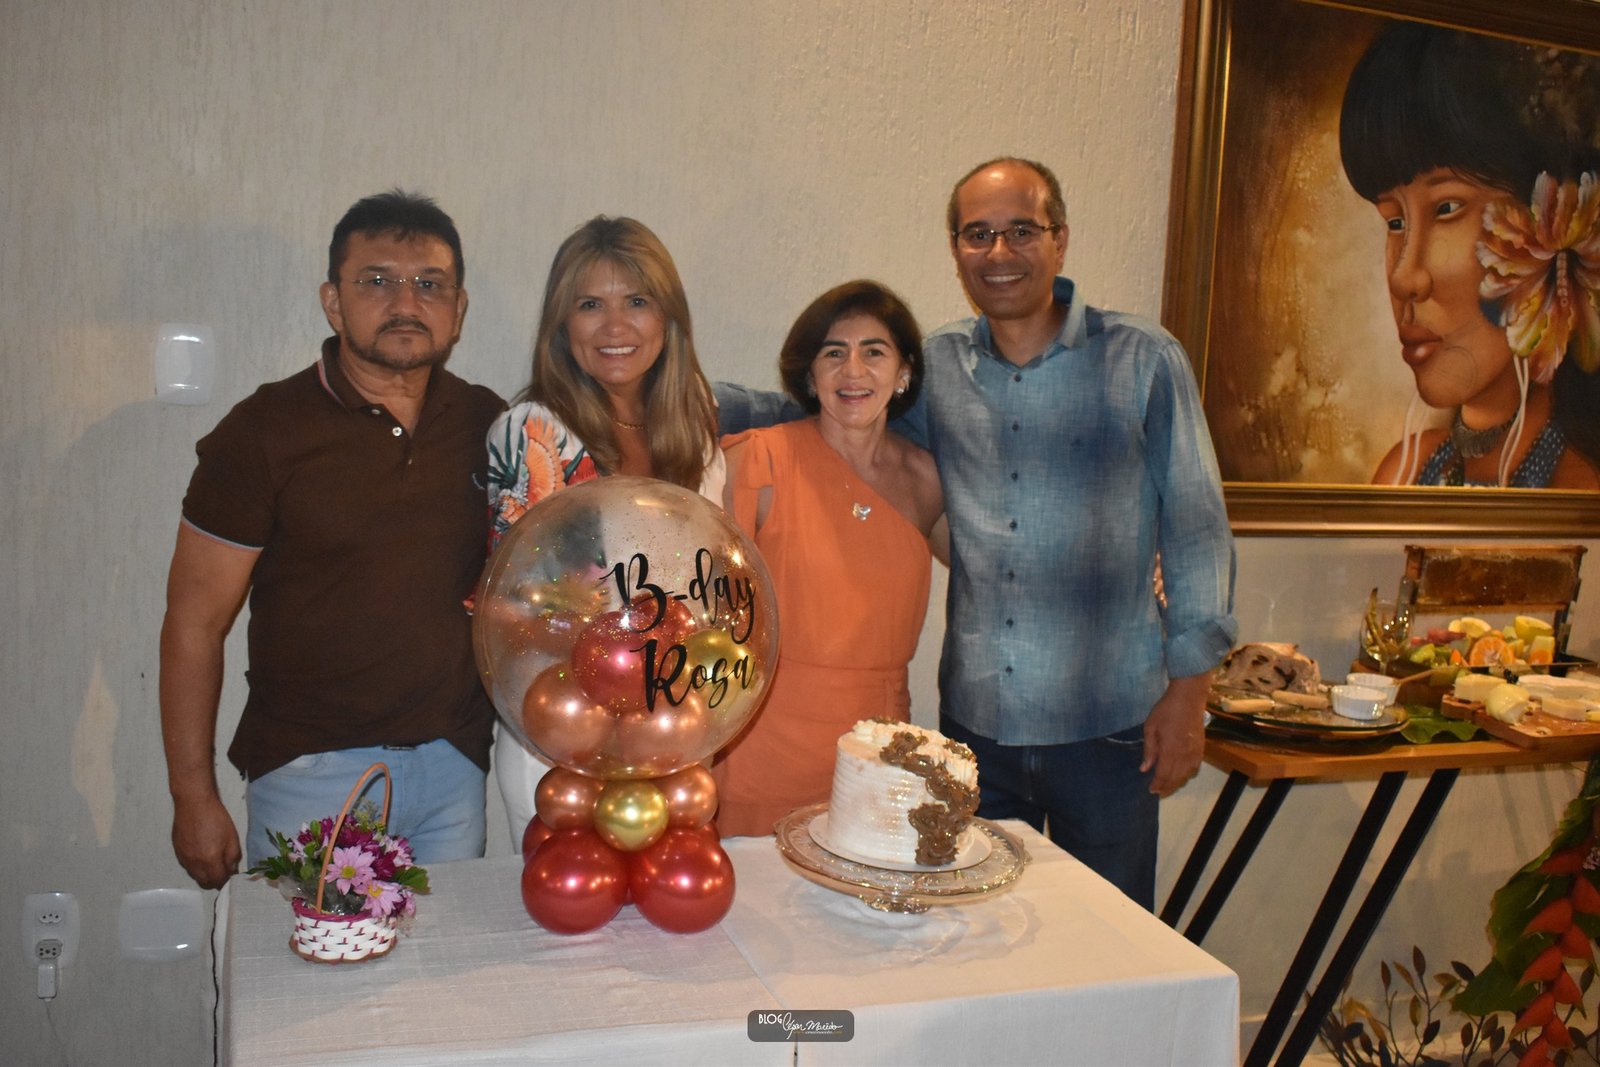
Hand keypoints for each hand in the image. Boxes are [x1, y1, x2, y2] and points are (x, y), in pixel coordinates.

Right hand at [172, 794, 241, 889]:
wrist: (193, 804)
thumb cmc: (216, 818)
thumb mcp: (232, 837)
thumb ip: (233, 857)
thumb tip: (232, 871)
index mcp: (209, 861)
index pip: (218, 881)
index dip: (226, 881)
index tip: (231, 876)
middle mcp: (194, 864)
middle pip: (205, 882)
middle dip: (215, 880)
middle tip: (223, 870)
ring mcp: (183, 859)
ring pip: (195, 875)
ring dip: (205, 874)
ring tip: (212, 861)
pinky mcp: (177, 852)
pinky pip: (187, 866)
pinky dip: (196, 866)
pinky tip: (201, 853)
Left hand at [1140, 674, 1209, 796]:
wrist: (1188, 698)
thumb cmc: (1165, 711)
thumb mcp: (1150, 728)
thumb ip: (1149, 750)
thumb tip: (1144, 769)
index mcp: (1170, 750)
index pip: (1164, 774)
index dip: (1157, 784)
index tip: (1151, 790)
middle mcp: (1184, 755)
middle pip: (1176, 778)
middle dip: (1166, 787)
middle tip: (1158, 792)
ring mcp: (1195, 752)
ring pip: (1187, 775)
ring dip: (1177, 782)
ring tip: (1168, 785)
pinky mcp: (1201, 748)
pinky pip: (1196, 767)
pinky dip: (1188, 774)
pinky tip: (1182, 774)